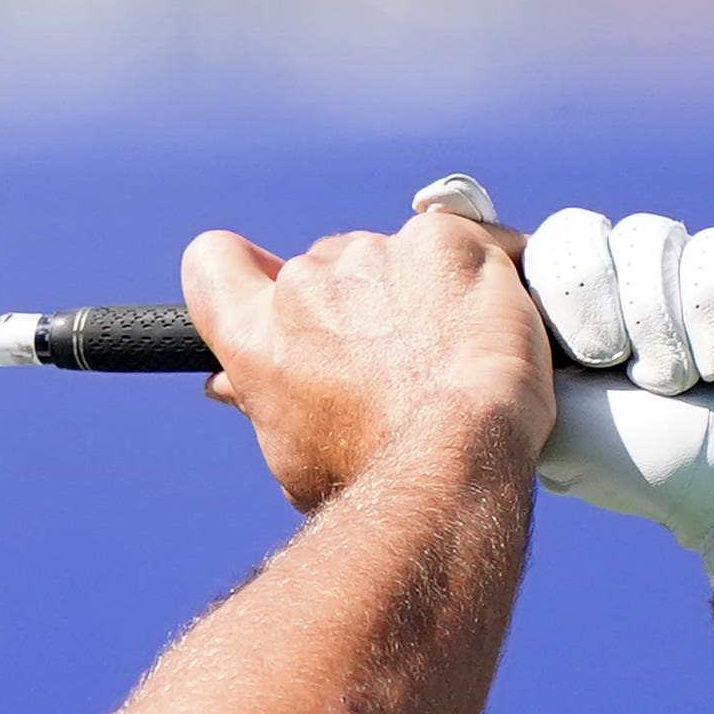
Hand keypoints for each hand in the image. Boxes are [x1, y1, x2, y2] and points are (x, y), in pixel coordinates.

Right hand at [180, 195, 550, 514]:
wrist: (454, 459)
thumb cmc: (373, 475)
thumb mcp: (295, 454)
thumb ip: (263, 401)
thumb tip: (229, 385)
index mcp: (256, 336)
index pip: (214, 263)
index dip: (242, 271)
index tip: (266, 290)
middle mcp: (305, 285)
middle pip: (320, 268)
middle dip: (353, 303)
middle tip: (396, 359)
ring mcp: (374, 254)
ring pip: (391, 257)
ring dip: (417, 291)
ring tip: (454, 354)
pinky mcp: (442, 239)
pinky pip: (465, 238)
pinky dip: (484, 268)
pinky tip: (500, 313)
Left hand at [461, 183, 713, 585]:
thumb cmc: (642, 465)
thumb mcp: (544, 418)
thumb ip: (492, 359)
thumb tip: (437, 298)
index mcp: (568, 315)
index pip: (535, 248)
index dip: (539, 269)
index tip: (534, 303)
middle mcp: (624, 284)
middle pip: (580, 232)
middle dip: (590, 297)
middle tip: (605, 361)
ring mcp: (687, 271)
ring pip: (649, 238)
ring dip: (656, 318)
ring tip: (673, 383)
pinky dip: (713, 310)